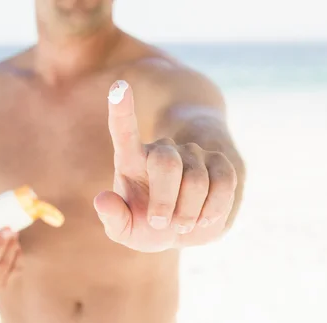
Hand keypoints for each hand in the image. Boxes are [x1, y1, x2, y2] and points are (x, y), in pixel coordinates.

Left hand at [94, 80, 236, 251]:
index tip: (118, 87)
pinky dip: (214, 208)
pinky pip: (224, 181)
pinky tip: (204, 220)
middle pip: (166, 162)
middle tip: (161, 224)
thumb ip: (112, 219)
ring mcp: (193, 153)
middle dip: (164, 201)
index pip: (124, 131)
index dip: (122, 110)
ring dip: (189, 212)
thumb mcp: (127, 231)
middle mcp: (162, 149)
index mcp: (132, 160)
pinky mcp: (221, 162)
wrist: (187, 228)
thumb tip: (102, 200)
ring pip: (197, 177)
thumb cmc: (149, 226)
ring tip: (183, 227)